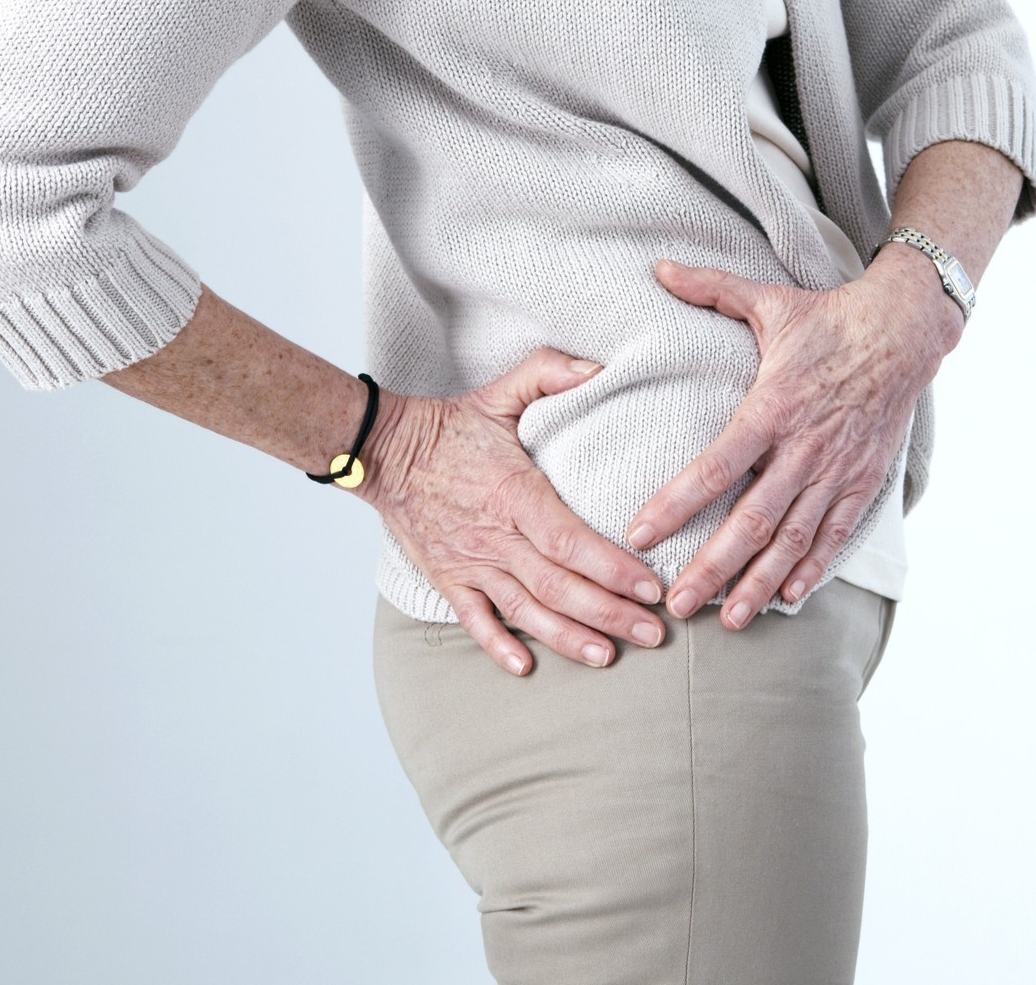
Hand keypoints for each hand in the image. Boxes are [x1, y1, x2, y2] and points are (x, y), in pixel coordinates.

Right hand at [348, 348, 666, 674]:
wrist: (382, 450)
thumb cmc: (450, 426)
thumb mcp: (502, 392)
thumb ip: (551, 375)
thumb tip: (599, 369)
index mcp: (516, 493)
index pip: (571, 542)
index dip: (613, 569)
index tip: (650, 588)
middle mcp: (496, 536)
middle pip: (559, 586)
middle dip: (610, 613)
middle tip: (653, 633)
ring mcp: (470, 561)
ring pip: (525, 610)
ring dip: (568, 638)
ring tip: (608, 656)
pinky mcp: (448, 578)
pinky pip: (474, 620)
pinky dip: (497, 646)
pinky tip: (526, 667)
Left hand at [626, 254, 958, 627]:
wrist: (907, 330)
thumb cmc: (829, 319)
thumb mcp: (768, 301)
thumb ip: (710, 289)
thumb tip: (656, 266)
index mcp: (773, 405)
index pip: (717, 465)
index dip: (677, 503)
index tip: (641, 533)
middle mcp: (805, 446)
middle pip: (753, 519)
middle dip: (714, 566)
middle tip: (679, 604)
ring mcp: (838, 469)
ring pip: (794, 539)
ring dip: (760, 582)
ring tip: (729, 619)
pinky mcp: (863, 482)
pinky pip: (835, 535)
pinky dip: (811, 569)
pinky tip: (786, 597)